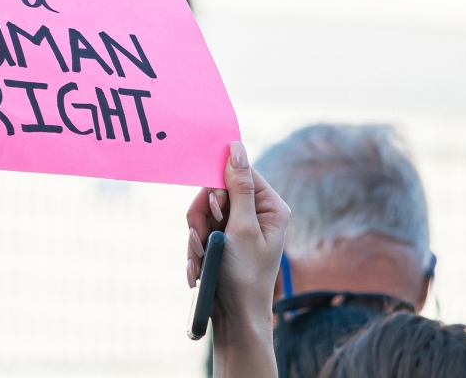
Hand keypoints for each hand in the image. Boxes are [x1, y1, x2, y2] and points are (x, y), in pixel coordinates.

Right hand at [186, 141, 290, 377]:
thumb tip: (236, 147)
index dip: (220, 186)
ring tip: (199, 258)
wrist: (235, 318)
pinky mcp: (221, 241)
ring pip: (202, 211)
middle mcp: (255, 213)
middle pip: (216, 191)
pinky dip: (194, 248)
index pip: (240, 172)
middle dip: (203, 215)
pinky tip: (197, 269)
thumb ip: (238, 186)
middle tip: (202, 237)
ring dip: (195, 235)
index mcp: (271, 206)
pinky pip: (199, 230)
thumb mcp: (241, 228)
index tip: (214, 206)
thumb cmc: (244, 275)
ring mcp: (236, 227)